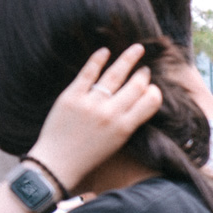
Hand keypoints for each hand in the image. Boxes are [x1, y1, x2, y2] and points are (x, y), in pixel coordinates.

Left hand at [24, 45, 161, 192]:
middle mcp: (110, 114)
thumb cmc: (90, 155)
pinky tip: (105, 51)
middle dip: (142, 74)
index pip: (149, 101)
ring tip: (136, 50)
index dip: (154, 91)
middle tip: (144, 68)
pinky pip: (88, 73)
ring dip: (128, 60)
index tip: (152, 86)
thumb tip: (140, 99)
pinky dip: (97, 60)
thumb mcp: (117, 142)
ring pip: (114, 75)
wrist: (58, 162)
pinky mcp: (71, 96)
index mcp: (124, 127)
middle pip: (134, 86)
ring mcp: (90, 103)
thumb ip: (129, 121)